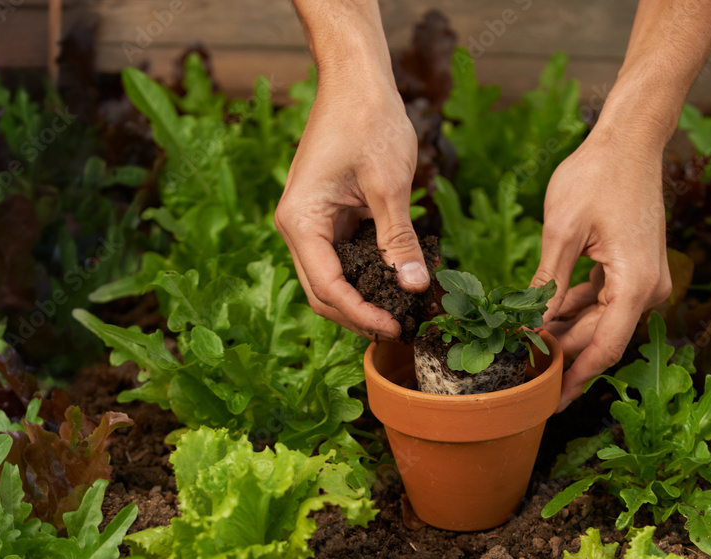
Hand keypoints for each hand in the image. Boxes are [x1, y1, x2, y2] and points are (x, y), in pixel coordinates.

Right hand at [274, 78, 429, 338]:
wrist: (355, 79)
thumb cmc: (368, 120)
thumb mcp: (389, 184)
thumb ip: (398, 240)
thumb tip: (414, 286)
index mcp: (301, 222)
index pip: (327, 288)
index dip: (360, 314)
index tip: (393, 326)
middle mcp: (296, 228)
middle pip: (322, 293)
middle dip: (357, 315)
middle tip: (398, 327)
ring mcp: (309, 224)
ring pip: (330, 280)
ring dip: (360, 299)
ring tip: (398, 310)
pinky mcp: (324, 218)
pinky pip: (340, 259)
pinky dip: (364, 275)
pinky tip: (392, 281)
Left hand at [532, 129, 671, 410]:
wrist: (629, 139)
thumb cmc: (596, 176)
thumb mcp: (561, 233)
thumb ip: (547, 284)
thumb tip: (531, 328)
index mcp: (634, 285)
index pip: (603, 349)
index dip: (574, 380)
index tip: (548, 404)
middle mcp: (647, 288)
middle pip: (598, 339)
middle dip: (560, 356)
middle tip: (519, 373)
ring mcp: (642, 280)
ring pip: (597, 323)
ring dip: (563, 333)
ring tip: (523, 347)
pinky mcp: (631, 271)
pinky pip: (600, 303)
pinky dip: (571, 311)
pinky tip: (540, 316)